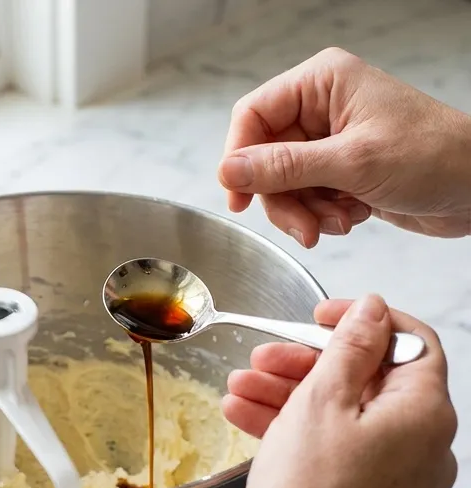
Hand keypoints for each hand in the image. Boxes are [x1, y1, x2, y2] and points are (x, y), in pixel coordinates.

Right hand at [219, 47, 470, 246]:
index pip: (253, 116)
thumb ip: (284, 167)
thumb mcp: (353, 162)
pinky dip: (323, 214)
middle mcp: (322, 106)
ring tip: (337, 222)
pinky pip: (306, 195)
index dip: (239, 158)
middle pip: (265, 157)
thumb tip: (229, 171)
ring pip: (283, 183)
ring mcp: (331, 138)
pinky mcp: (341, 167)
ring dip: (305, 211)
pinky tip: (354, 215)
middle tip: (304, 225)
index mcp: (323, 82)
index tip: (239, 197)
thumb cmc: (437, 156)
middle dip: (283, 197)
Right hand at [224, 295, 456, 487]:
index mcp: (425, 414)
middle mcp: (426, 445)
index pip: (412, 342)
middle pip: (372, 380)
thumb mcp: (320, 403)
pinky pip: (342, 449)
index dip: (365, 321)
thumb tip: (373, 310)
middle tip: (261, 357)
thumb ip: (349, 348)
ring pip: (349, 415)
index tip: (319, 315)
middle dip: (310, 363)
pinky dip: (301, 431)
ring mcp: (402, 477)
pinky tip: (248, 419)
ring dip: (293, 395)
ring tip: (238, 388)